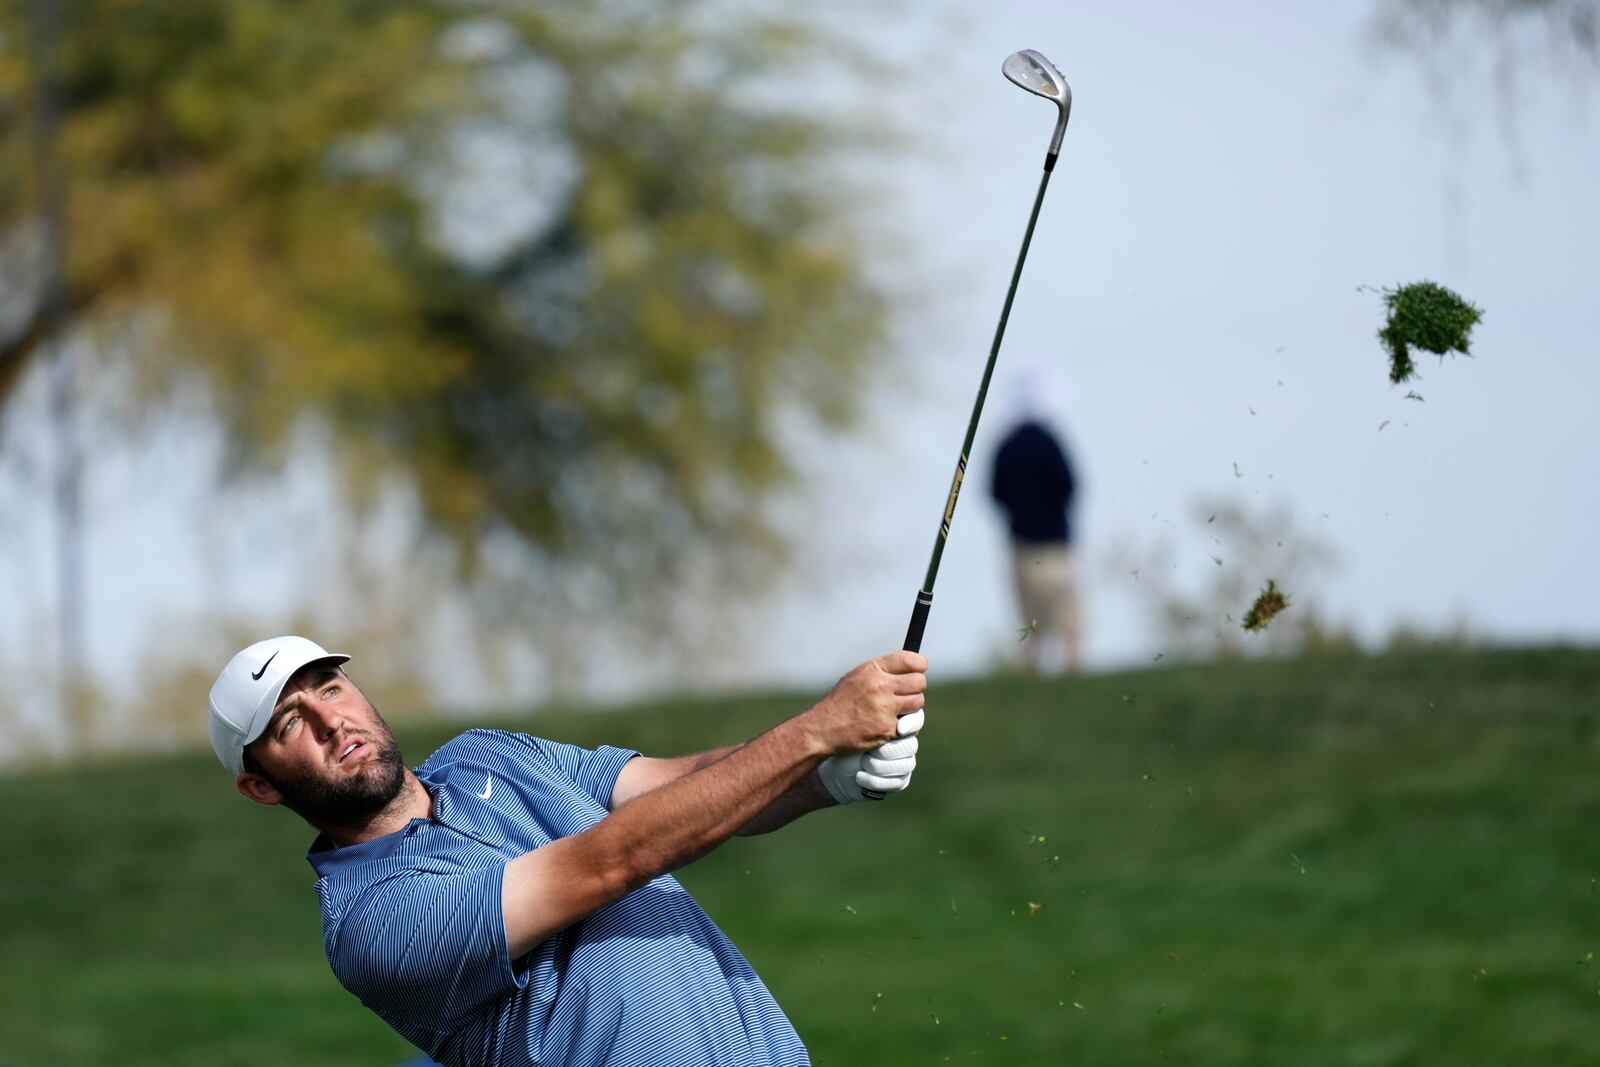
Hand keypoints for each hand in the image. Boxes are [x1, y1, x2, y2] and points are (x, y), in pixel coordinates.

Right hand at [807, 651, 927, 755]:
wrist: (822, 729)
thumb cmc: (841, 703)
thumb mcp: (857, 677)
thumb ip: (883, 672)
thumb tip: (913, 669)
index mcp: (873, 669)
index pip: (911, 660)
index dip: (919, 667)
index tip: (917, 673)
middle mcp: (880, 685)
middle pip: (920, 682)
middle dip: (916, 689)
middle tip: (905, 696)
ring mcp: (884, 708)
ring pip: (918, 703)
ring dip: (912, 709)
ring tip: (896, 711)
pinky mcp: (887, 729)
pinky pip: (909, 725)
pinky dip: (902, 727)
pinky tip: (886, 726)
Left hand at [819, 709, 923, 803]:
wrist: (835, 764)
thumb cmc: (845, 739)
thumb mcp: (858, 723)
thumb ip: (877, 713)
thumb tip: (897, 721)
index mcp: (899, 723)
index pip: (917, 719)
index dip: (912, 723)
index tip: (899, 729)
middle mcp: (905, 742)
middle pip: (911, 745)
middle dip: (886, 751)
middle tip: (866, 751)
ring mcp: (904, 762)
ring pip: (905, 765)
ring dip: (879, 766)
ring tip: (862, 763)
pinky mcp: (899, 781)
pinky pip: (896, 782)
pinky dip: (875, 780)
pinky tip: (860, 776)